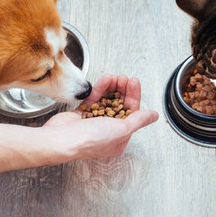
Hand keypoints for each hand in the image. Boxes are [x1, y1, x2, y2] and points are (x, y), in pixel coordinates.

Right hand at [40, 74, 158, 162]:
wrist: (61, 139)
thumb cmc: (90, 140)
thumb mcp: (121, 130)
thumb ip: (138, 120)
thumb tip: (154, 116)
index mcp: (119, 138)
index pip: (131, 113)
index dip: (133, 96)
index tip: (133, 82)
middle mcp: (107, 131)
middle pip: (119, 105)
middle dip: (123, 90)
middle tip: (124, 78)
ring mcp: (94, 122)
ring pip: (107, 100)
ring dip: (112, 87)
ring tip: (114, 76)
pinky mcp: (82, 114)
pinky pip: (94, 99)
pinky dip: (100, 89)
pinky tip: (105, 79)